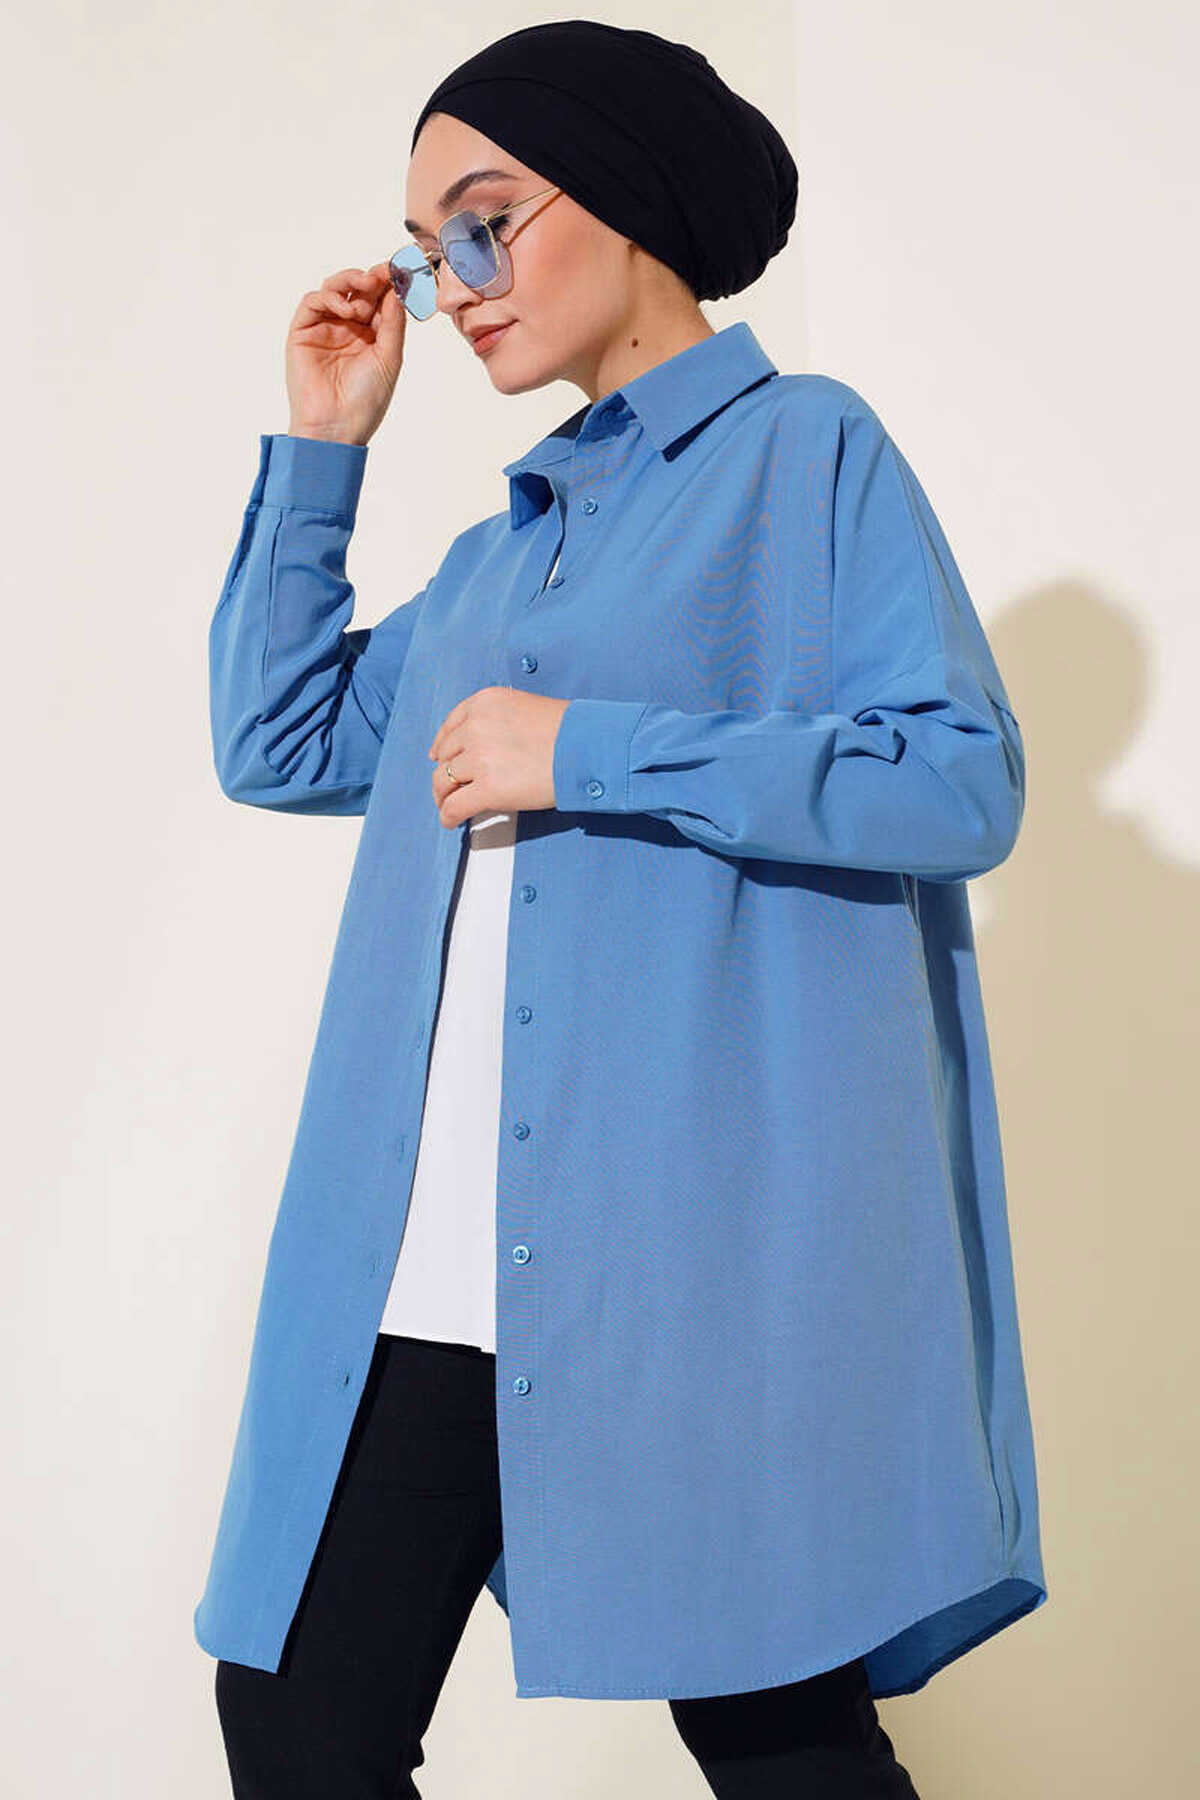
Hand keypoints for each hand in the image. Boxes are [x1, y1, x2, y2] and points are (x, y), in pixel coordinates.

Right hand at [284, 262, 406, 446]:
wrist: (336, 427)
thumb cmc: (366, 401)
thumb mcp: (389, 358)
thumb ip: (392, 322)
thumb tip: (397, 289)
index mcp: (372, 336)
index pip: (379, 301)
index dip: (389, 284)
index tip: (401, 270)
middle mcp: (348, 329)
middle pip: (358, 291)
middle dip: (371, 278)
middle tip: (383, 273)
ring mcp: (325, 328)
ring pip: (334, 289)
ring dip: (350, 281)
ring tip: (365, 287)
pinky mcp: (302, 332)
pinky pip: (312, 302)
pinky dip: (329, 298)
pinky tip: (346, 311)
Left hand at [428, 686, 569, 827]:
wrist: (587, 747)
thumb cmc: (569, 731)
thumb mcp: (524, 709)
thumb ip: (497, 722)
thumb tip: (480, 749)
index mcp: (485, 703)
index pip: (451, 724)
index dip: (442, 744)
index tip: (439, 755)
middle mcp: (476, 727)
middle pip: (446, 754)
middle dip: (445, 772)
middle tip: (447, 787)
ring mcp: (480, 758)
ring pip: (444, 781)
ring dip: (443, 796)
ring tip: (447, 805)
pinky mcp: (488, 788)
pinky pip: (455, 806)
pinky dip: (448, 816)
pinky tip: (451, 822)